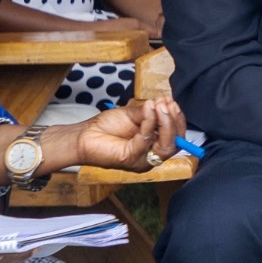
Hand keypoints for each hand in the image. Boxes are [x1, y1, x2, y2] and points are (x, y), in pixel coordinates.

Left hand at [54, 96, 184, 171]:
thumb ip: (148, 112)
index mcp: (154, 145)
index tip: (172, 102)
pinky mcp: (131, 160)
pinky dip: (149, 123)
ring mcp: (142, 160)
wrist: (84, 135)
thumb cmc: (106, 127)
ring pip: (166, 146)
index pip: (175, 136)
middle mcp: (151, 156)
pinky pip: (146, 141)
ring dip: (166, 123)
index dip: (177, 120)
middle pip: (175, 143)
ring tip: (159, 105)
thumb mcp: (132, 115)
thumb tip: (164, 103)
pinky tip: (148, 110)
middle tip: (167, 104)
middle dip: (174, 121)